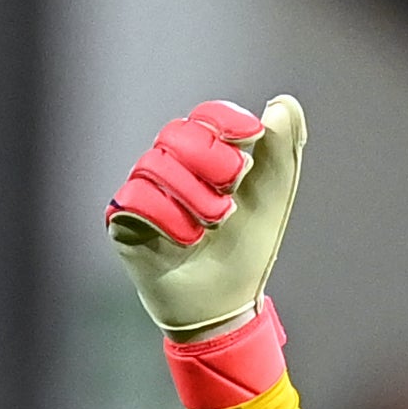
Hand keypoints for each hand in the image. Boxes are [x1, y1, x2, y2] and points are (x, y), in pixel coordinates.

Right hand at [106, 94, 307, 339]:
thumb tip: (283, 105)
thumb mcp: (273, 197)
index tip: (252, 136)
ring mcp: (144, 192)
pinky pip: (135, 198)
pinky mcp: (123, 220)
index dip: (225, 119)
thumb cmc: (246, 248)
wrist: (225, 304)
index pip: (206, 116)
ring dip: (194, 193)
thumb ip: (283, 150)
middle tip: (235, 186)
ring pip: (155, 163)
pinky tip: (188, 237)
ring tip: (216, 221)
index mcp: (206, 155)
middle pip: (177, 134)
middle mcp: (170, 167)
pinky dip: (167, 216)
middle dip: (210, 157)